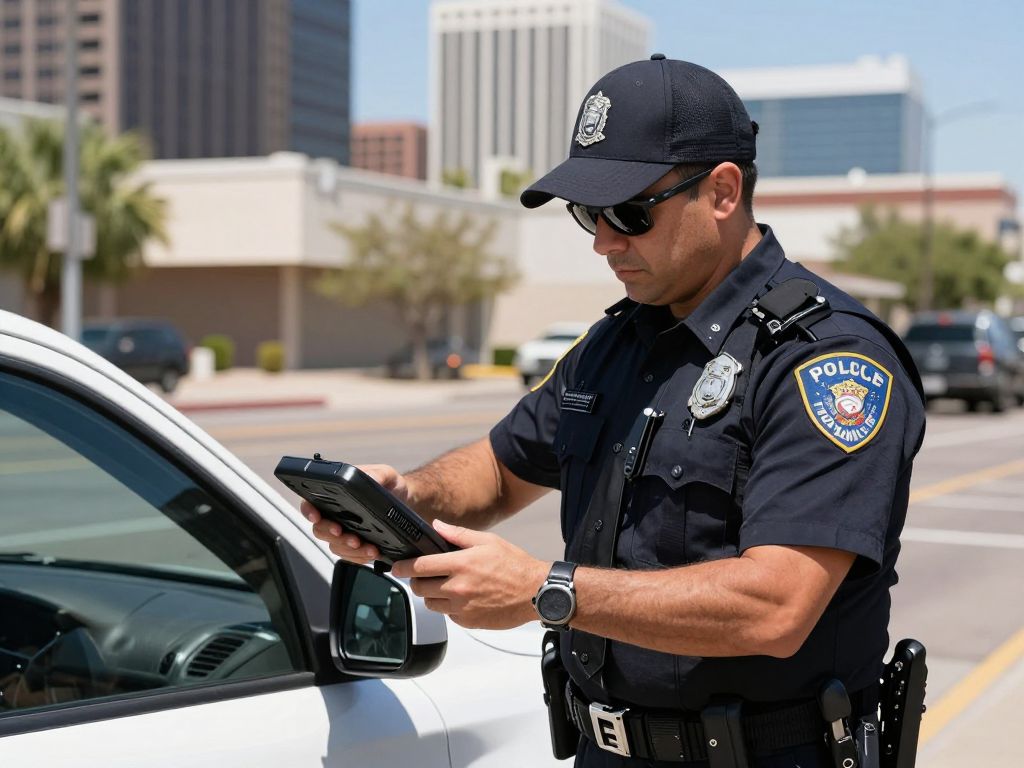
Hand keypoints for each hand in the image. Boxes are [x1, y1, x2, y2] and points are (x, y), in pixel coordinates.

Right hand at [303, 463, 411, 563]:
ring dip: (349, 549)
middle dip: (333, 535)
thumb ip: (377, 474)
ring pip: (335, 546)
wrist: (406, 501)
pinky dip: (360, 557)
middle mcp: (336, 514)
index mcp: (336, 494)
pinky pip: (350, 556)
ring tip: (368, 547)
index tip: (316, 517)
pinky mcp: (355, 545)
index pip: (311, 502)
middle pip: (320, 529)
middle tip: (351, 537)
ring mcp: (344, 531)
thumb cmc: (391, 484)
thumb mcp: (386, 474)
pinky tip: (373, 553)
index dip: (308, 511)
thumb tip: (368, 478)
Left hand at [391, 520, 548, 629]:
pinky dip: (449, 607)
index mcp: (461, 564)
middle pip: (420, 588)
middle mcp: (458, 588)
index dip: (404, 567)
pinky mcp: (468, 622)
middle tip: (422, 576)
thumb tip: (437, 526)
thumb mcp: (487, 541)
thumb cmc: (514, 565)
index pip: (420, 567)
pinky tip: (462, 598)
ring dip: (432, 595)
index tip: (397, 567)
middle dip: (416, 581)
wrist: (535, 592)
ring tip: (444, 586)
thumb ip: (458, 534)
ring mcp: (462, 608)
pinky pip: (448, 615)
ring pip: (431, 604)